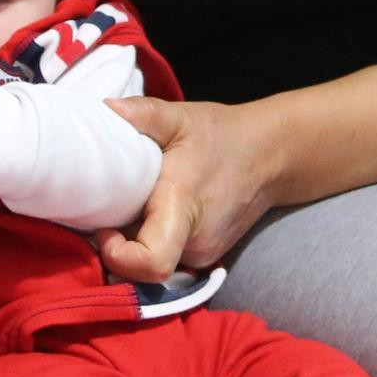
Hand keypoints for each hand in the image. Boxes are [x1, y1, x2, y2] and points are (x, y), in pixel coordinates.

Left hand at [91, 97, 280, 282]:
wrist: (271, 156)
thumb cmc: (223, 135)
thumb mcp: (181, 118)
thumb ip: (143, 113)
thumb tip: (105, 108)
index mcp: (184, 208)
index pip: (151, 263)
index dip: (118, 255)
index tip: (105, 226)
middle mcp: (195, 241)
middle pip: (141, 267)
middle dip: (117, 244)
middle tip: (109, 207)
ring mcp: (203, 254)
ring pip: (152, 263)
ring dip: (134, 241)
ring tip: (134, 204)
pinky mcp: (205, 256)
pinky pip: (166, 256)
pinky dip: (151, 240)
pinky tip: (151, 211)